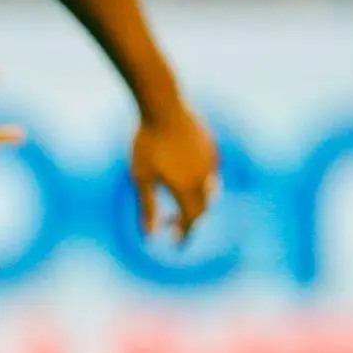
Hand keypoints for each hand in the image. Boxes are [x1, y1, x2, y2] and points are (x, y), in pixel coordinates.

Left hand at [130, 105, 220, 241]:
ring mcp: (211, 161)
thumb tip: (150, 235)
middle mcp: (204, 178)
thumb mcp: (141, 178)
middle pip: (201, 208)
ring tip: (181, 205)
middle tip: (171, 226)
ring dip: (196, 202)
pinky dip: (200, 183)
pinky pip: (210, 172)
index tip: (177, 245)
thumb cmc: (146, 143)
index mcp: (186, 188)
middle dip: (188, 220)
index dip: (184, 234)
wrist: (163, 107)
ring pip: (210, 190)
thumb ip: (148, 207)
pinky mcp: (211, 147)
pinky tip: (186, 178)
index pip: (190, 220)